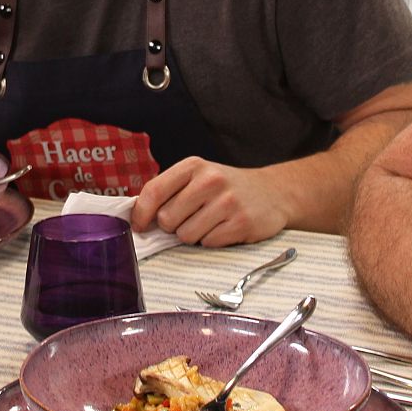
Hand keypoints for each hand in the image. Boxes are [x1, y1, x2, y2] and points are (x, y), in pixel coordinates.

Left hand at [130, 159, 289, 246]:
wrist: (273, 192)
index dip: (141, 213)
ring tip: (209, 223)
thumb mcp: (199, 177)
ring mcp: (227, 202)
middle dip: (173, 226)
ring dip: (193, 236)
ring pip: (186, 235)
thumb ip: (170, 191)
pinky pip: (208, 243)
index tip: (139, 226)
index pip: (154, 190)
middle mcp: (210, 180)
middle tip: (189, 219)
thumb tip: (138, 216)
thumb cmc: (226, 188)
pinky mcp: (242, 223)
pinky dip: (212, 241)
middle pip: (167, 218)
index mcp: (194, 166)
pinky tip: (224, 229)